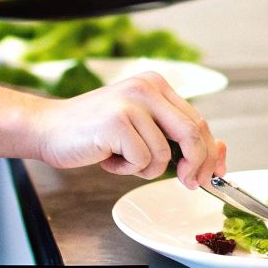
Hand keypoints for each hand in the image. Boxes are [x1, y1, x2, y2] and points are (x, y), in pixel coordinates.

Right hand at [34, 72, 225, 187]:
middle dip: (196, 166)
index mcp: (157, 85)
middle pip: (193, 134)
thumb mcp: (141, 126)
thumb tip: (218, 151)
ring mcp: (132, 103)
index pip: (198, 121)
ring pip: (164, 154)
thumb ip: (174, 134)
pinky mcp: (117, 122)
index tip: (212, 174)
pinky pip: (142, 161)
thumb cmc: (96, 132)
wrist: (49, 129)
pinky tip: (108, 157)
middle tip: (188, 183)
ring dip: (145, 169)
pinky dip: (126, 170)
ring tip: (121, 158)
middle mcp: (147, 87)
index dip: (210, 152)